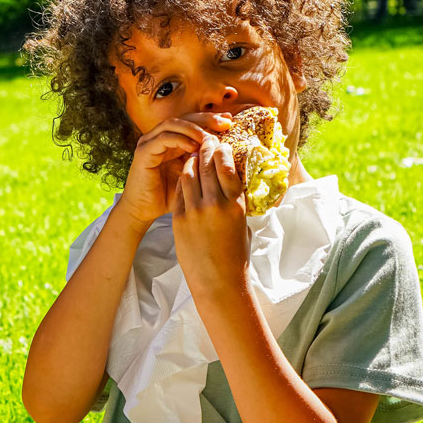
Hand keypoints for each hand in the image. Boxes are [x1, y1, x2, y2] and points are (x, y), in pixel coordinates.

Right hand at [120, 114, 231, 229]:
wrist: (144, 211)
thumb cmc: (169, 197)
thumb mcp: (193, 177)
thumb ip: (205, 164)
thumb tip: (230, 154)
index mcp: (173, 140)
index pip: (193, 122)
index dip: (211, 120)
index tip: (230, 123)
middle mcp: (160, 137)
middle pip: (185, 117)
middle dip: (206, 119)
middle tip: (224, 123)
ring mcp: (150, 142)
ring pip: (174, 123)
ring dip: (193, 128)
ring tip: (209, 137)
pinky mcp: (144, 151)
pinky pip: (164, 138)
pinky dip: (180, 139)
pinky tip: (194, 147)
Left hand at [172, 134, 248, 301]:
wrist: (218, 282)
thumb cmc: (235, 255)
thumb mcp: (242, 223)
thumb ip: (235, 201)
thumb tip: (231, 182)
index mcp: (235, 204)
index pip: (226, 165)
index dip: (222, 150)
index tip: (221, 143)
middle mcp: (215, 204)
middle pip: (206, 164)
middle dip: (205, 148)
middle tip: (206, 141)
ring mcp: (195, 211)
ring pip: (189, 173)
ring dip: (191, 160)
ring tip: (194, 155)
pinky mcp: (179, 219)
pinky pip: (179, 191)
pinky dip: (182, 179)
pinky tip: (184, 175)